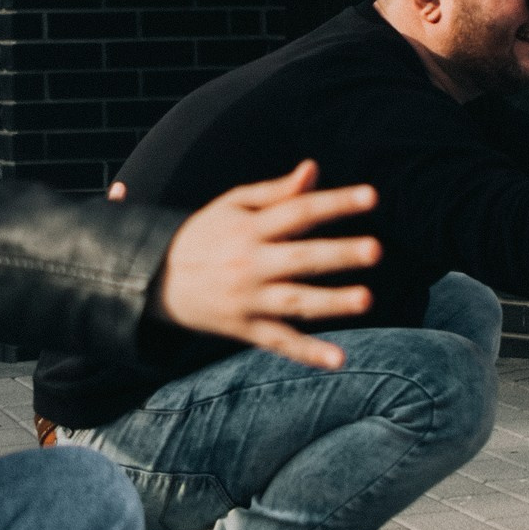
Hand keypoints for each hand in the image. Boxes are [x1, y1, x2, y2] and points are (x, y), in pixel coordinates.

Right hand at [153, 161, 381, 368]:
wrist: (153, 279)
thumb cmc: (205, 235)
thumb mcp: (232, 206)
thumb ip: (277, 192)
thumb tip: (314, 169)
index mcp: (249, 228)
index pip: (298, 211)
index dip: (336, 203)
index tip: (373, 197)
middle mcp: (250, 263)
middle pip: (300, 258)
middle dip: (338, 254)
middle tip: (376, 249)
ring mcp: (248, 299)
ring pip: (294, 302)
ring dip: (330, 302)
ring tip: (366, 299)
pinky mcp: (244, 328)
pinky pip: (280, 342)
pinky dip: (308, 353)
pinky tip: (339, 359)